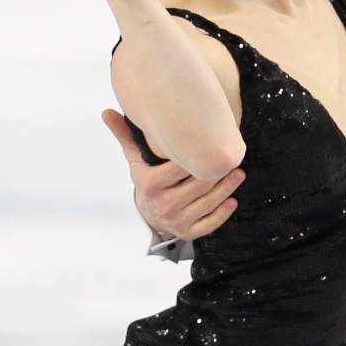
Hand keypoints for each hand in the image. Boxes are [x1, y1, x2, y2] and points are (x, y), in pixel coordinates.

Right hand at [101, 108, 244, 240]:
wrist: (147, 214)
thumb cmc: (147, 180)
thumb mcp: (136, 160)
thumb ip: (126, 136)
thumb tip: (107, 112)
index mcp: (150, 184)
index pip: (181, 167)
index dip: (199, 156)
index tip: (213, 145)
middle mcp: (162, 205)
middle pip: (199, 185)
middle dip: (218, 172)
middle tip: (233, 160)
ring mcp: (175, 221)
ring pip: (208, 203)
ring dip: (227, 189)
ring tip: (237, 174)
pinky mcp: (186, 233)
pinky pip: (209, 224)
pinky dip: (222, 213)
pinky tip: (232, 200)